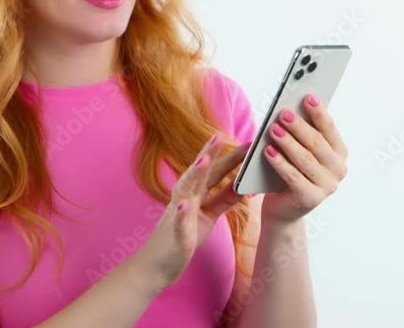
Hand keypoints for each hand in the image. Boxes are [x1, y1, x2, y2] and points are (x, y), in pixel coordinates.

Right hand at [135, 132, 250, 289]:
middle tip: (219, 134)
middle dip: (209, 154)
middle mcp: (185, 200)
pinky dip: (181, 213)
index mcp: (196, 196)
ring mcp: (178, 216)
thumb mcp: (208, 216)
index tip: (248, 143)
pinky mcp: (176, 236)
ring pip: (185, 191)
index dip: (231, 158)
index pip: (215, 172)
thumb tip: (241, 184)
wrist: (155, 267)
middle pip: (200, 174)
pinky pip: (178, 224)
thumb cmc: (183, 239)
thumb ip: (223, 199)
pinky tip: (184, 204)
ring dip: (194, 174)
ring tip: (203, 159)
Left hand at [260, 93, 347, 224]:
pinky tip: (268, 150)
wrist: (284, 209)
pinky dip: (280, 162)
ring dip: (288, 142)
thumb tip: (291, 108)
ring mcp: (328, 186)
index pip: (329, 129)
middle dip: (299, 126)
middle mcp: (338, 169)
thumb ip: (300, 133)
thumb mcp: (298, 151)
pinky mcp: (311, 199)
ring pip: (305, 159)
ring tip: (273, 129)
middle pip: (317, 143)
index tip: (307, 96)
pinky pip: (293, 177)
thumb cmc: (290, 172)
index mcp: (339, 153)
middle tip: (283, 113)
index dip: (318, 112)